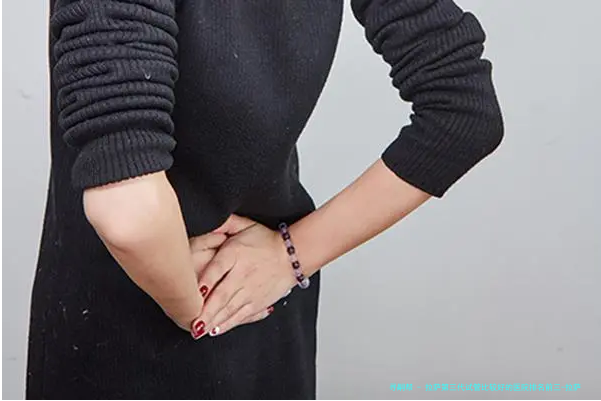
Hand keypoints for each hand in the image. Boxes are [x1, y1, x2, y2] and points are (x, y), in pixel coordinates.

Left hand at [191, 215, 296, 337]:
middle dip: (206, 310)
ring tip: (199, 330)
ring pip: (229, 309)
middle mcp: (242, 274)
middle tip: (192, 321)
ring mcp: (251, 291)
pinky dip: (228, 324)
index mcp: (235, 253)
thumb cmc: (264, 240)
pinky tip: (215, 329)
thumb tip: (209, 218)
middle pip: (222, 294)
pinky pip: (241, 316)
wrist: (291, 255)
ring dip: (213, 320)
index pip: (217, 268)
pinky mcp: (257, 302)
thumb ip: (225, 223)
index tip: (193, 293)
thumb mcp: (244, 225)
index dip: (205, 281)